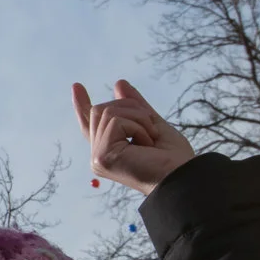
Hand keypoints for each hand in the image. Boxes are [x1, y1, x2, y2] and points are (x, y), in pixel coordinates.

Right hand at [73, 79, 194, 195]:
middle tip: (152, 128)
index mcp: (109, 150)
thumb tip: (119, 83)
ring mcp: (98, 157)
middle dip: (131, 108)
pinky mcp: (102, 156)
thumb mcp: (153, 124)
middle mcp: (99, 154)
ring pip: (108, 112)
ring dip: (138, 118)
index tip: (76, 85)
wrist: (182, 177)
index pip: (91, 124)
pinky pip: (116, 121)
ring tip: (151, 138)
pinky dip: (138, 126)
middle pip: (100, 109)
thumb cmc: (173, 158)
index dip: (82, 105)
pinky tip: (147, 143)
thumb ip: (135, 107)